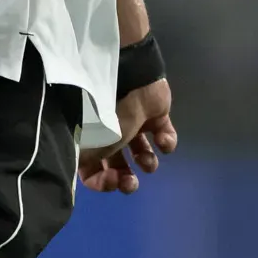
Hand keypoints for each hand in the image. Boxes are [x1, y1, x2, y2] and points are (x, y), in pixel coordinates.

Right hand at [79, 77, 177, 193]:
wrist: (129, 73)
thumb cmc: (108, 110)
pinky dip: (167, 143)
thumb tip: (91, 175)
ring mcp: (134, 124)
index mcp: (91, 139)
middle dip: (124, 179)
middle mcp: (111, 134)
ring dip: (147, 163)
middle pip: (116, 165)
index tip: (111, 181)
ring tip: (148, 161)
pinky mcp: (156, 115)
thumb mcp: (97, 139)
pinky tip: (163, 141)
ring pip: (141, 153)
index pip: (91, 169)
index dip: (100, 181)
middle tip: (130, 183)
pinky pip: (164, 136)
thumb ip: (94, 160)